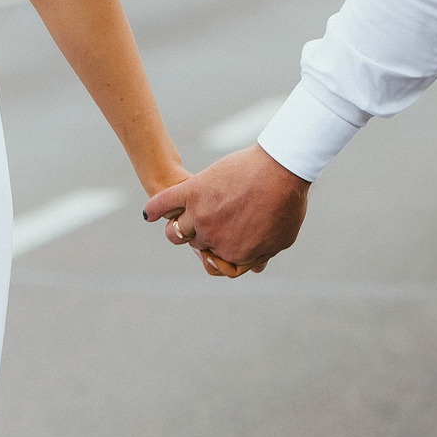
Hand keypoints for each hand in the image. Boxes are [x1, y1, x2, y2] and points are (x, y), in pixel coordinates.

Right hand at [142, 144, 308, 276]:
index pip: (217, 264)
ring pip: (175, 232)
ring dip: (177, 228)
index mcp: (234, 255)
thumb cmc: (287, 203)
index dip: (221, 251)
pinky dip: (154, 208)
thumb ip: (263, 254)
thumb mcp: (281, 238)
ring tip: (180, 218)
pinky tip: (149, 212)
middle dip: (203, 236)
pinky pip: (163, 203)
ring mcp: (200, 216)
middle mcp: (213, 239)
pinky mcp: (192, 191)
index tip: (224, 239)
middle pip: (197, 245)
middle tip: (212, 218)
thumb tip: (255, 268)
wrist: (281, 169)